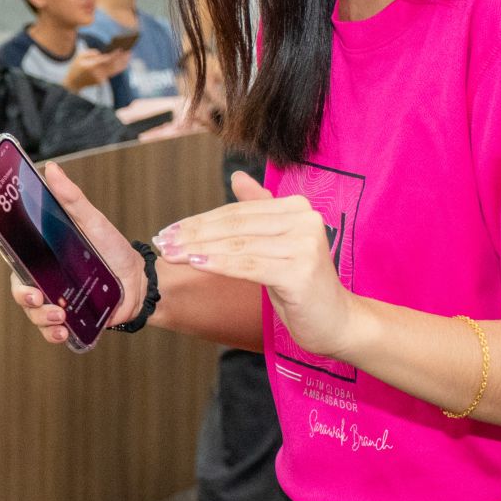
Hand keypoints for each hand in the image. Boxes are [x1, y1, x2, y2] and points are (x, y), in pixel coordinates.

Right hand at [5, 162, 144, 344]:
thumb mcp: (92, 220)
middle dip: (27, 300)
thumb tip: (52, 169)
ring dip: (42, 320)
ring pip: (35, 316)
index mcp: (45, 258)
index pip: (18, 265)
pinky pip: (54, 332)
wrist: (140, 280)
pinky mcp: (72, 322)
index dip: (15, 274)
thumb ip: (71, 198)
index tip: (24, 280)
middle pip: (22, 293)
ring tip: (59, 319)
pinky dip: (55, 335)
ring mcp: (58, 303)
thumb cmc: (112, 247)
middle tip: (40, 299)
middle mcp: (47, 281)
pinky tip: (63, 333)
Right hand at [65, 48, 130, 90]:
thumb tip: (102, 52)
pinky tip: (124, 62)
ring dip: (123, 62)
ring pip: (115, 69)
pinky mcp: (102, 81)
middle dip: (121, 57)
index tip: (121, 48)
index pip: (106, 59)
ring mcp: (100, 78)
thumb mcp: (80, 56)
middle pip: (113, 64)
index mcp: (91, 65)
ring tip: (129, 54)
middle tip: (129, 49)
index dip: (114, 54)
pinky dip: (119, 67)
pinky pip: (113, 73)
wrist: (73, 83)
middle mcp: (97, 72)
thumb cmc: (76, 67)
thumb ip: (91, 52)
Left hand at [156, 170, 357, 357]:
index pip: (238, 211)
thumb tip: (238, 177)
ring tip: (170, 254)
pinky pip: (248, 265)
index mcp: (297, 208)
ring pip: (238, 244)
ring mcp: (304, 245)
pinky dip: (219, 264)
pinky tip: (195, 264)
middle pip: (235, 225)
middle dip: (193, 234)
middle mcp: (304, 220)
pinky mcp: (299, 271)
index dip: (200, 221)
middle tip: (162, 241)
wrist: (338, 322)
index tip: (169, 231)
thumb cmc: (302, 285)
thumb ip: (260, 210)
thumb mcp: (278, 244)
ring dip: (198, 249)